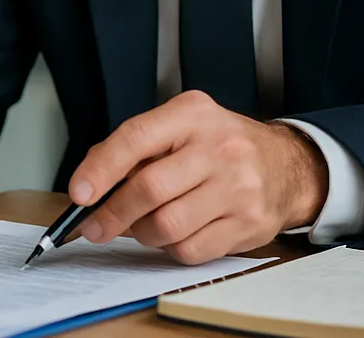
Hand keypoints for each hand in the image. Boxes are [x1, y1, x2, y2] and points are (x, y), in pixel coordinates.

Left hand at [67, 91, 328, 263]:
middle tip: (93, 226)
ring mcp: (237, 187)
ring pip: (167, 226)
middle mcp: (218, 147)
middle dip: (112, 213)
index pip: (136, 138)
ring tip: (140, 224)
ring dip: (142, 233)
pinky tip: (172, 234)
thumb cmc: (218, 143)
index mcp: (191, 114)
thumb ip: (136, 146)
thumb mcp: (180, 124)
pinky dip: (169, 248)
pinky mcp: (249, 224)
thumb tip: (90, 182)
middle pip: (150, 188)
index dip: (101, 168)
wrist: (284, 163)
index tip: (79, 193)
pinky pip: (191, 250)